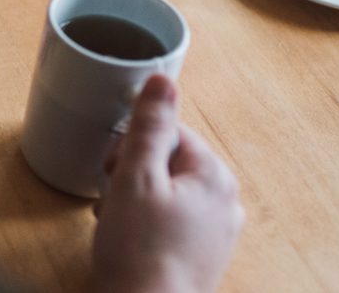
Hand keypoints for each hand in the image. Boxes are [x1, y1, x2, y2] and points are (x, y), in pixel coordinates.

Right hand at [92, 76, 244, 292]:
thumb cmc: (140, 252)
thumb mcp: (136, 177)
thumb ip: (149, 126)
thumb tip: (162, 80)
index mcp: (215, 176)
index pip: (172, 133)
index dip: (134, 145)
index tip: (114, 167)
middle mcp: (225, 203)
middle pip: (170, 163)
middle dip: (133, 175)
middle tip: (113, 197)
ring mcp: (216, 234)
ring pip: (167, 195)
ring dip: (135, 201)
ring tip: (117, 224)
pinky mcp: (202, 258)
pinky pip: (170, 224)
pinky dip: (146, 227)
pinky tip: (128, 242)